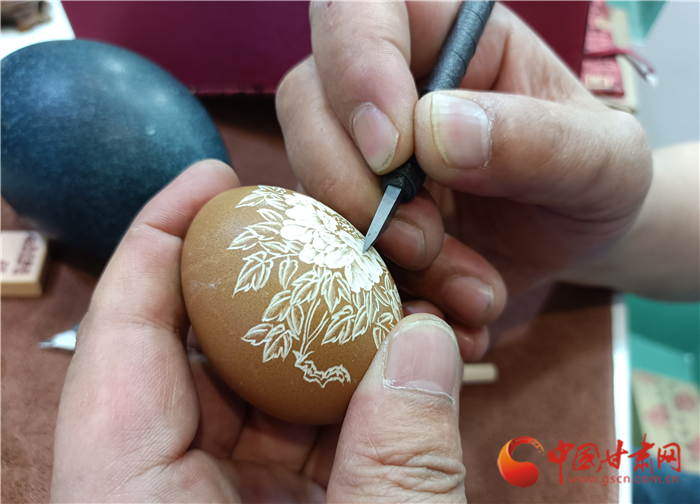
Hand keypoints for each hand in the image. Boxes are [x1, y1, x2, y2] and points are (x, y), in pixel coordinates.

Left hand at [51, 161, 469, 502]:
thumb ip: (396, 461)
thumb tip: (426, 337)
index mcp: (132, 500)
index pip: (122, 339)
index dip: (162, 240)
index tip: (214, 178)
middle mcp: (159, 489)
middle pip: (206, 347)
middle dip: (283, 285)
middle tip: (350, 241)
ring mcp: (210, 498)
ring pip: (261, 384)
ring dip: (335, 341)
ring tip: (409, 307)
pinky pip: (293, 429)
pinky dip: (347, 394)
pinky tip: (402, 368)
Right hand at [276, 2, 652, 351]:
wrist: (571, 244)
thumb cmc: (593, 180)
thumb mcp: (601, 162)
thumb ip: (537, 141)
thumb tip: (435, 133)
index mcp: (446, 36)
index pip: (360, 7)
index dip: (356, 65)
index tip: (394, 151)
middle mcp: (388, 87)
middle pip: (306, 102)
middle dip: (353, 185)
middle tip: (424, 242)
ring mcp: (360, 155)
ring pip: (310, 186)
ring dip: (375, 253)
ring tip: (462, 291)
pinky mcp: (355, 216)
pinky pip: (330, 251)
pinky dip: (380, 295)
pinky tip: (442, 315)